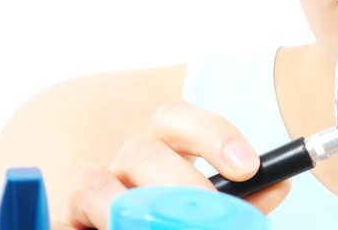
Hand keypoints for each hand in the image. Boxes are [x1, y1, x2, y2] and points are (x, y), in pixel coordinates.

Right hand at [57, 101, 289, 228]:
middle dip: (181, 183)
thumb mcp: (217, 215)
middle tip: (213, 217)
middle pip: (141, 149)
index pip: (175, 118)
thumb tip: (276, 187)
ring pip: (92, 183)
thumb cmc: (182, 222)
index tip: (249, 167)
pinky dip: (97, 225)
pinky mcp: (64, 225)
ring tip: (158, 228)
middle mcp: (123, 169)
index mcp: (163, 155)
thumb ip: (244, 203)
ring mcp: (89, 198)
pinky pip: (60, 222)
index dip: (211, 134)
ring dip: (127, 210)